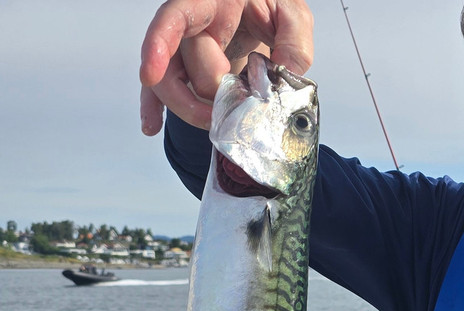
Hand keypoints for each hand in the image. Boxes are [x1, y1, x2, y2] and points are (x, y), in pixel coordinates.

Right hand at [139, 0, 313, 134]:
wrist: (266, 14)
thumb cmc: (273, 9)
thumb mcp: (292, 17)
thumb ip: (293, 46)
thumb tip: (281, 84)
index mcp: (213, 2)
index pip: (177, 17)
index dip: (160, 43)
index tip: (151, 73)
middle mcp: (192, 23)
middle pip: (179, 61)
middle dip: (208, 91)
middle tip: (238, 108)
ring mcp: (184, 46)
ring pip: (167, 80)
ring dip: (188, 108)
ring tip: (215, 125)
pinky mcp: (183, 66)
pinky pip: (160, 87)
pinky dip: (155, 108)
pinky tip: (152, 125)